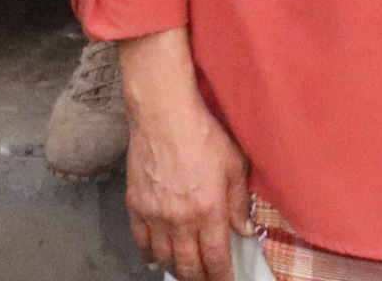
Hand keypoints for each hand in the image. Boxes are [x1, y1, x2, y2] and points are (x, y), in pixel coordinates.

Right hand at [123, 32, 252, 280]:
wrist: (163, 117)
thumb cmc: (204, 135)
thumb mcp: (235, 165)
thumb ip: (240, 202)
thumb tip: (246, 230)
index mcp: (208, 211)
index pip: (216, 258)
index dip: (222, 277)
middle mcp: (180, 221)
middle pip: (188, 265)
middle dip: (200, 279)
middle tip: (207, 280)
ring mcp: (155, 216)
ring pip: (164, 258)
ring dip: (176, 269)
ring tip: (186, 272)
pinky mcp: (135, 207)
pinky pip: (141, 242)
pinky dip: (149, 255)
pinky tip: (155, 259)